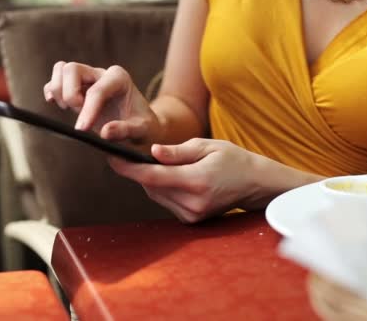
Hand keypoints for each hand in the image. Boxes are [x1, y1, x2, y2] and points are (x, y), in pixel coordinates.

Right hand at [43, 61, 159, 144]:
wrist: (139, 127)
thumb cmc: (142, 127)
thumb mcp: (142, 131)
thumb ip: (126, 130)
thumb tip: (105, 132)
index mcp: (120, 79)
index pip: (97, 90)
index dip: (87, 110)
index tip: (82, 129)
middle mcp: (101, 74)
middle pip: (73, 69)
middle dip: (69, 93)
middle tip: (75, 112)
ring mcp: (88, 78)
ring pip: (62, 69)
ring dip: (58, 90)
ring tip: (69, 108)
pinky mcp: (76, 88)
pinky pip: (56, 79)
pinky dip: (51, 90)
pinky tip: (54, 103)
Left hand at [107, 138, 280, 222]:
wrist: (254, 184)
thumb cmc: (233, 159)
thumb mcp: (207, 146)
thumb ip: (178, 152)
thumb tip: (152, 153)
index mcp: (197, 181)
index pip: (152, 176)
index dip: (128, 168)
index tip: (111, 158)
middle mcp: (193, 202)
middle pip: (151, 187)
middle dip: (139, 171)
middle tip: (130, 155)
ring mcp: (192, 215)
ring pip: (156, 195)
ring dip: (151, 180)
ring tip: (156, 164)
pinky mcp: (191, 220)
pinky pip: (166, 202)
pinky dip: (163, 189)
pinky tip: (172, 178)